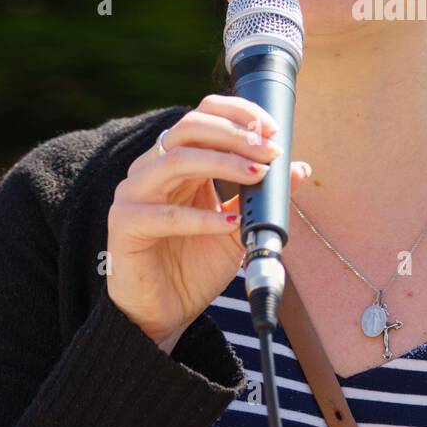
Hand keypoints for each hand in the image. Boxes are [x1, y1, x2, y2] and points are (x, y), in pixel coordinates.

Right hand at [106, 94, 311, 349]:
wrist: (165, 313)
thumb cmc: (196, 264)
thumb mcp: (240, 225)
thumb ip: (265, 196)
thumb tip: (300, 168)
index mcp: (179, 161)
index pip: (202, 115)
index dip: (237, 113)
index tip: (272, 129)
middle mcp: (153, 169)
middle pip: (189, 128)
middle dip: (235, 135)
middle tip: (269, 152)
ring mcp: (135, 194)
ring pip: (177, 160)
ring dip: (223, 163)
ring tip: (257, 175)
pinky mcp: (126, 226)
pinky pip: (166, 215)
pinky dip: (203, 217)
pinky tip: (230, 222)